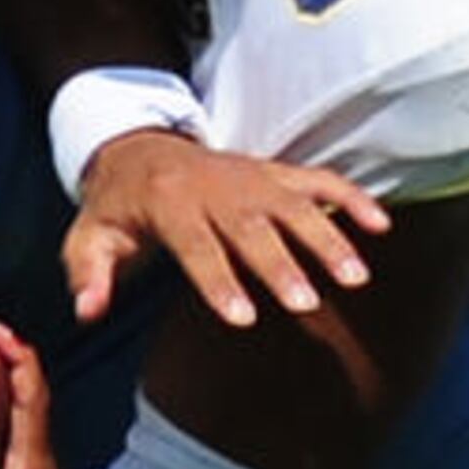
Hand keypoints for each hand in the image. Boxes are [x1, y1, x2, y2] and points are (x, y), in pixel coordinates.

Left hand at [61, 128, 388, 325]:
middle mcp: (215, 185)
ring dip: (327, 238)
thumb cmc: (117, 208)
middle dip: (280, 264)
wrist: (140, 148)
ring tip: (356, 278)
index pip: (195, 244)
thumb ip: (88, 274)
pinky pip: (318, 180)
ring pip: (294, 204)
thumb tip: (87, 312)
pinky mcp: (274, 172)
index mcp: (166, 202)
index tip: (243, 319)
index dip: (218, 280)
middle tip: (306, 304)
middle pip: (252, 225)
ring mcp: (250, 176)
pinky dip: (351, 199)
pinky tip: (382, 227)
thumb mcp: (87, 236)